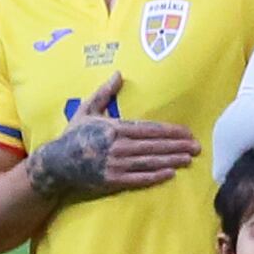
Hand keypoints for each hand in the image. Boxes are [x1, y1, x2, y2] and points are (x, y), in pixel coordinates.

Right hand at [26, 74, 199, 201]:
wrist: (55, 163)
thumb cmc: (74, 135)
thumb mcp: (87, 110)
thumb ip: (104, 93)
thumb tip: (118, 74)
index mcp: (114, 128)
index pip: (149, 129)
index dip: (170, 131)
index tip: (188, 132)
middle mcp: (117, 146)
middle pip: (154, 145)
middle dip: (178, 146)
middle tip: (198, 147)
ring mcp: (115, 164)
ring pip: (149, 161)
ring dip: (171, 160)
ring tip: (189, 159)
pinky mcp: (112, 180)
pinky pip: (138, 178)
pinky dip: (155, 176)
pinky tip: (170, 174)